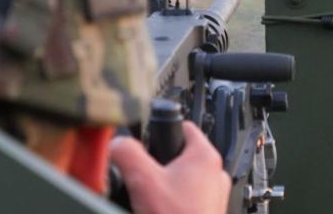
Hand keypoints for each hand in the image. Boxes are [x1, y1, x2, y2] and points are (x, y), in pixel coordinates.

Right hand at [110, 121, 230, 213]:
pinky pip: (190, 197)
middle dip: (162, 164)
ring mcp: (215, 195)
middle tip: (147, 176)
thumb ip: (127, 154)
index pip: (183, 126)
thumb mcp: (143, 181)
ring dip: (168, 186)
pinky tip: (163, 211)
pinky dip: (176, 202)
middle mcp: (216, 173)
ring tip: (154, 198)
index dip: (162, 131)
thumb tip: (117, 143)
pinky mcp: (211, 211)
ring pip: (185, 179)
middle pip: (182, 155)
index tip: (150, 138)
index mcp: (205, 157)